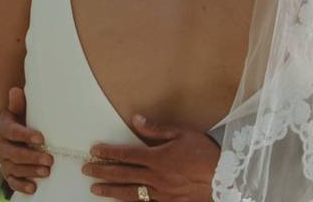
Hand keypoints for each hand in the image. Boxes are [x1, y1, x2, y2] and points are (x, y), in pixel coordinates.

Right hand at [0, 86, 54, 194]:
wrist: (7, 135)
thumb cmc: (19, 120)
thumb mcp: (17, 111)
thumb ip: (18, 103)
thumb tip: (16, 90)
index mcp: (4, 129)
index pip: (14, 133)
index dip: (27, 136)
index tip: (41, 138)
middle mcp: (1, 147)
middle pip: (15, 154)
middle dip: (32, 158)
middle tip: (50, 159)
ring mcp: (4, 161)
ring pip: (15, 169)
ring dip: (31, 171)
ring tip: (47, 171)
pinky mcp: (8, 173)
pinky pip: (13, 181)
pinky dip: (22, 186)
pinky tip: (33, 188)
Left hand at [82, 114, 220, 201]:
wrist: (225, 177)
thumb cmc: (205, 152)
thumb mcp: (181, 133)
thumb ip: (155, 129)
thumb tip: (135, 119)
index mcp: (157, 158)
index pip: (126, 155)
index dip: (108, 153)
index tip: (94, 151)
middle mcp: (155, 177)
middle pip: (122, 174)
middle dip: (102, 171)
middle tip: (86, 169)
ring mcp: (161, 193)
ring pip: (129, 192)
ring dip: (110, 190)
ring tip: (95, 189)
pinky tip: (121, 201)